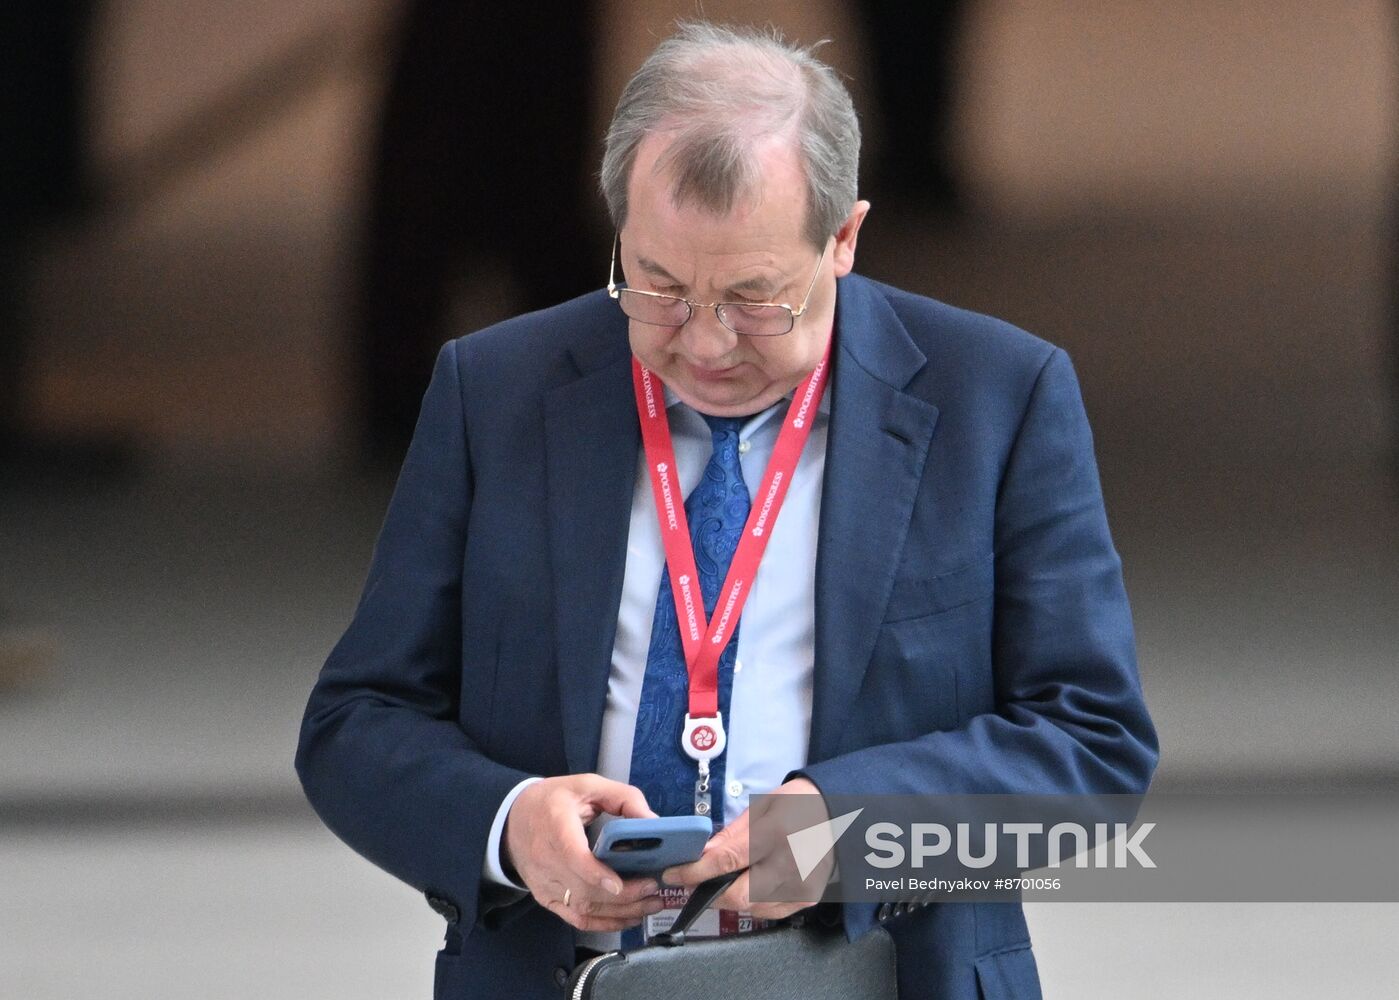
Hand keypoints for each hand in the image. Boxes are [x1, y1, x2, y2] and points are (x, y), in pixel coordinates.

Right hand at [503, 774, 666, 931]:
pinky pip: (576, 918)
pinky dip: (604, 923)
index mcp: (555, 824)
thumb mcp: (588, 785)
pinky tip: (628, 917)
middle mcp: (546, 859)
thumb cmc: (554, 800)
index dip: (594, 873)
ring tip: (650, 904)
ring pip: (582, 907)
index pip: (571, 855)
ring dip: (620, 912)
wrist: (512, 820)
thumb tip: (653, 821)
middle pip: (584, 889)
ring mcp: (544, 883)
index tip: (617, 884)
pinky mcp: (546, 898)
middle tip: (653, 889)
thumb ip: (623, 798)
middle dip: (623, 895)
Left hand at [660, 776, 828, 919]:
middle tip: (696, 880)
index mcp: (776, 833)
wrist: (840, 814)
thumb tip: (702, 854)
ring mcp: (801, 886)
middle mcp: (791, 864)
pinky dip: (752, 901)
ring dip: (730, 896)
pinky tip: (753, 883)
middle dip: (710, 891)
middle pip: (738, 895)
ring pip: (750, 907)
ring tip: (727, 877)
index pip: (727, 861)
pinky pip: (768, 912)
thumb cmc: (799, 805)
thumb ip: (731, 834)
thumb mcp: (763, 807)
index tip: (673, 874)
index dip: (695, 871)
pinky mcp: (807, 899)